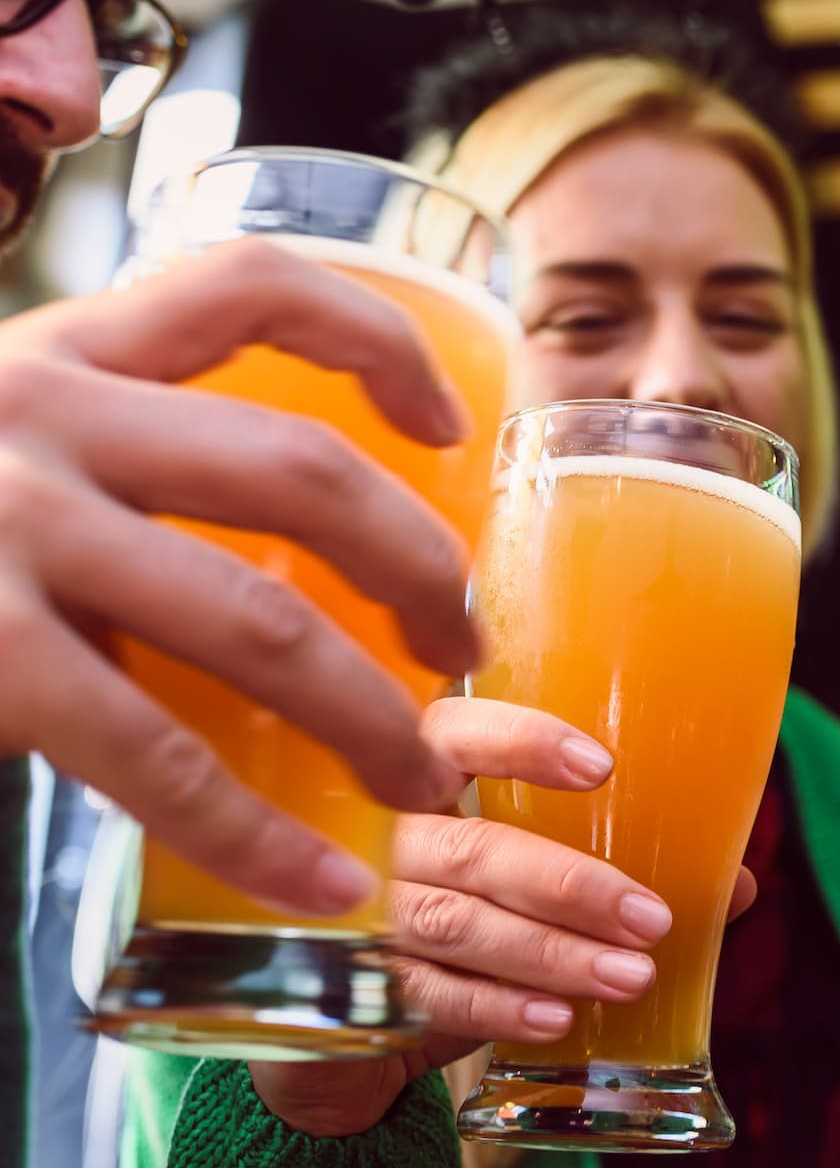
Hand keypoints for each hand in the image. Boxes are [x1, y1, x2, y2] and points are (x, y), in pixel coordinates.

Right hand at [0, 240, 480, 917]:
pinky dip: (256, 830)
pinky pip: (158, 754)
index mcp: (62, 350)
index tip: (453, 428)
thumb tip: (304, 540)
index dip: (380, 343)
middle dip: (421, 571)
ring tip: (427, 783)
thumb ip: (110, 453)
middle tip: (466, 650)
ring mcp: (12, 529)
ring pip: (259, 618)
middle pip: (305, 475)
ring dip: (371, 711)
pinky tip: (324, 881)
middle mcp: (44, 416)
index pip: (255, 287)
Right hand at [251, 697, 759, 1137]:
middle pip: (473, 847)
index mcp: (414, 781)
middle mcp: (372, 837)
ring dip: (551, 952)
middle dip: (572, 885)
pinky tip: (558, 1016)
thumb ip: (622, 877)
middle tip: (654, 918)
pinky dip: (496, 1006)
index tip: (602, 768)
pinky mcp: (339, 990)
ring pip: (456, 923)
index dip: (520, 742)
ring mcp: (347, 913)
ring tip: (632, 975)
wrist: (330, 1032)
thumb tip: (742, 882)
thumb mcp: (524, 892)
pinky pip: (423, 994)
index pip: (451, 732)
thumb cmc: (452, 926)